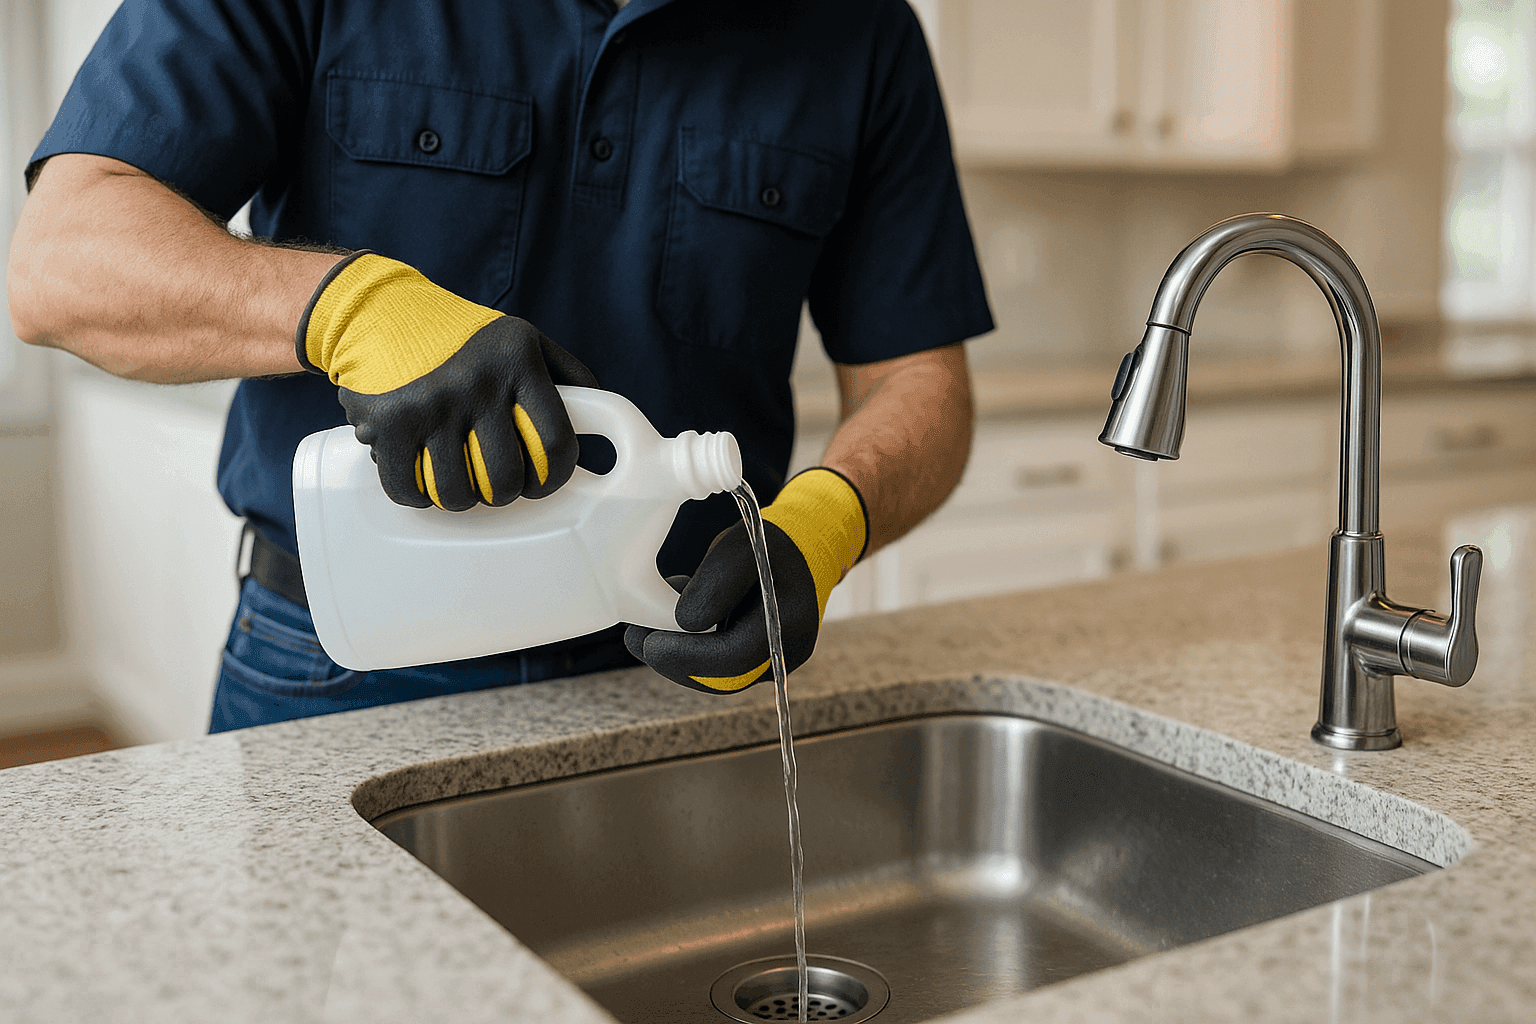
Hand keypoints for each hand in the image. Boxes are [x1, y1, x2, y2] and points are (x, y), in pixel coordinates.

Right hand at [298, 251, 597, 509]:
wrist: (378, 310)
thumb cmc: (462, 335)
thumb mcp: (522, 339)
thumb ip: (566, 373)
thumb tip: (598, 416)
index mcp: (517, 363)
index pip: (556, 443)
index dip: (555, 477)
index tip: (543, 481)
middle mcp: (475, 384)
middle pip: (506, 478)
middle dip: (507, 492)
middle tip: (499, 483)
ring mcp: (429, 406)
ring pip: (458, 493)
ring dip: (463, 498)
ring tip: (461, 482)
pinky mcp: (386, 424)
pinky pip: (408, 489)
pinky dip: (418, 496)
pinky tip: (424, 481)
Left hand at [625, 468, 867, 692]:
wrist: (806, 547)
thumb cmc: (773, 542)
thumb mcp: (742, 546)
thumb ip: (716, 581)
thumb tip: (683, 623)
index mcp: (788, 623)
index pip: (732, 658)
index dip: (686, 657)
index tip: (649, 643)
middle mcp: (785, 652)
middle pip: (722, 677)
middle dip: (673, 661)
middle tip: (635, 638)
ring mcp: (774, 660)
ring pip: (718, 676)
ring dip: (678, 656)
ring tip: (645, 628)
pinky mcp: (760, 659)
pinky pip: (721, 665)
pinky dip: (692, 649)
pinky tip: (672, 623)